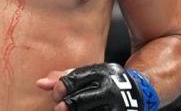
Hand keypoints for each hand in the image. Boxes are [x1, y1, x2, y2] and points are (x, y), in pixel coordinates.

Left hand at [37, 63, 157, 110]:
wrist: (141, 91)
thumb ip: (64, 77)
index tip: (58, 93)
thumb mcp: (89, 74)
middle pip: (79, 101)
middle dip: (65, 106)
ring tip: (71, 110)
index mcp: (101, 73)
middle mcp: (110, 91)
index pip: (75, 80)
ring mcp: (116, 108)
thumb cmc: (108, 81)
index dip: (61, 88)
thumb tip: (39, 84)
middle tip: (61, 107)